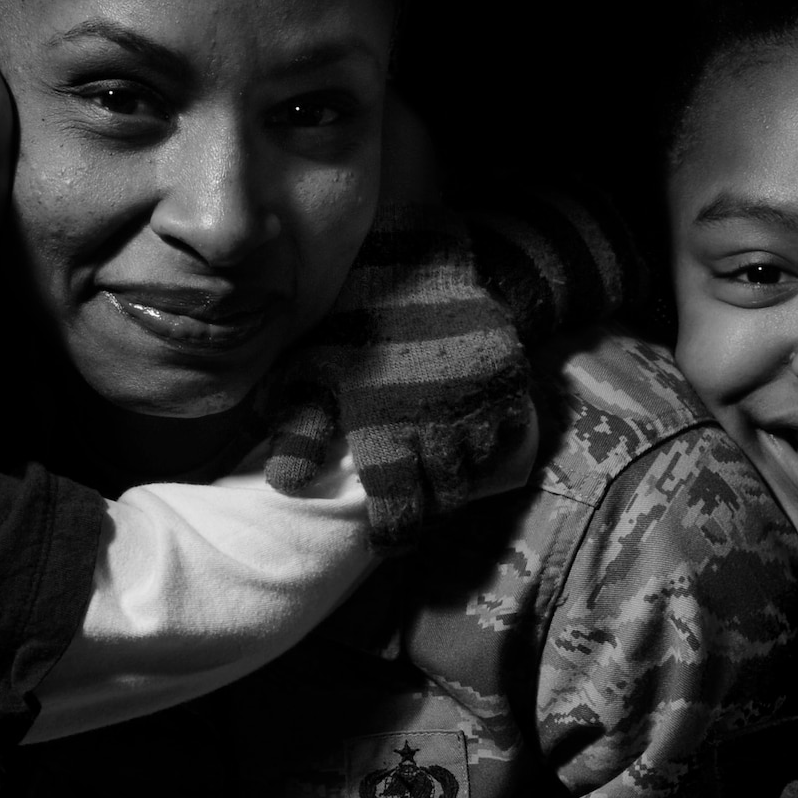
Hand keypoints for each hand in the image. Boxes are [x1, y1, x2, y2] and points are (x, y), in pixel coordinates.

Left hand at [266, 203, 533, 549]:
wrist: (411, 258)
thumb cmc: (350, 320)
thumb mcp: (313, 370)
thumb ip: (300, 429)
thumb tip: (287, 487)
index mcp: (385, 424)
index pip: (399, 507)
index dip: (394, 533)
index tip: (388, 539)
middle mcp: (439, 420)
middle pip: (445, 496)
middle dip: (428, 508)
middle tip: (414, 506)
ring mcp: (480, 401)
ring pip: (478, 468)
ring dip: (460, 477)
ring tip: (439, 472)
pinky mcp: (509, 380)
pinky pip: (510, 434)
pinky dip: (492, 446)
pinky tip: (470, 441)